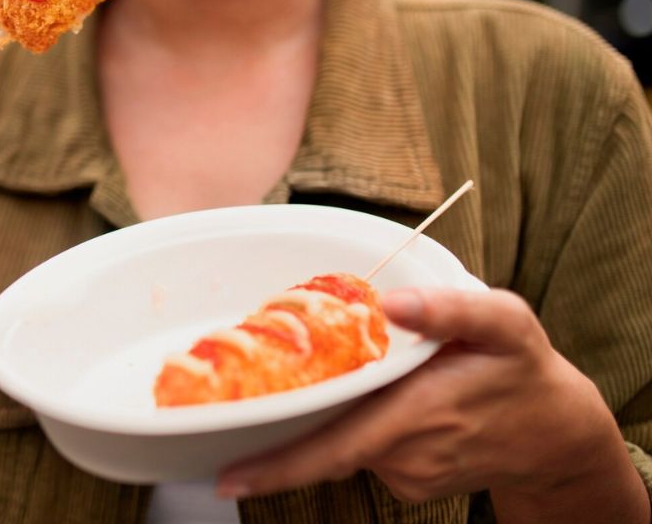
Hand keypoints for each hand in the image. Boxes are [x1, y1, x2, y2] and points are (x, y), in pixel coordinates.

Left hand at [216, 287, 647, 521]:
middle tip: (225, 421)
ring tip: (318, 380)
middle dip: (273, 441)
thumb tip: (392, 301)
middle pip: (323, 448)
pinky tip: (367, 398)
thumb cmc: (523, 368)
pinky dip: (352, 424)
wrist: (556, 434)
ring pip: (343, 443)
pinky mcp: (408, 480)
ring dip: (324, 417)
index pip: (334, 447)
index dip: (280, 466)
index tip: (230, 476)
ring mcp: (406, 473)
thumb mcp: (504, 323)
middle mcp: (405, 453)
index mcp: (418, 412)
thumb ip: (450, 307)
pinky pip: (364, 448)